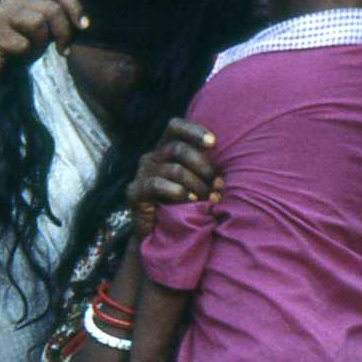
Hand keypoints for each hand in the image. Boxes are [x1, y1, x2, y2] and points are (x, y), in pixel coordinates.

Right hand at [0, 0, 87, 86]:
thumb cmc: (16, 48)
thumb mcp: (40, 30)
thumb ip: (56, 21)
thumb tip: (83, 24)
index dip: (75, 8)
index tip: (83, 27)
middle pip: (52, 9)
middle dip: (64, 32)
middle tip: (64, 49)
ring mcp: (0, 15)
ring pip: (38, 22)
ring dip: (42, 42)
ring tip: (35, 51)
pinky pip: (23, 44)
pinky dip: (26, 54)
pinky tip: (16, 57)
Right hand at [125, 117, 219, 235]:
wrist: (158, 234)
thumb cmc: (184, 205)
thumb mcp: (196, 182)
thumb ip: (205, 169)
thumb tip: (227, 166)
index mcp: (165, 149)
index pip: (175, 127)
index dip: (193, 130)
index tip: (213, 142)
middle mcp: (151, 157)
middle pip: (178, 148)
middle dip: (203, 166)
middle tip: (218, 184)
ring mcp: (141, 174)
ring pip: (174, 169)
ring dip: (197, 184)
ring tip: (209, 198)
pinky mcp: (134, 192)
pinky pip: (157, 185)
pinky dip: (178, 192)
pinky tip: (190, 200)